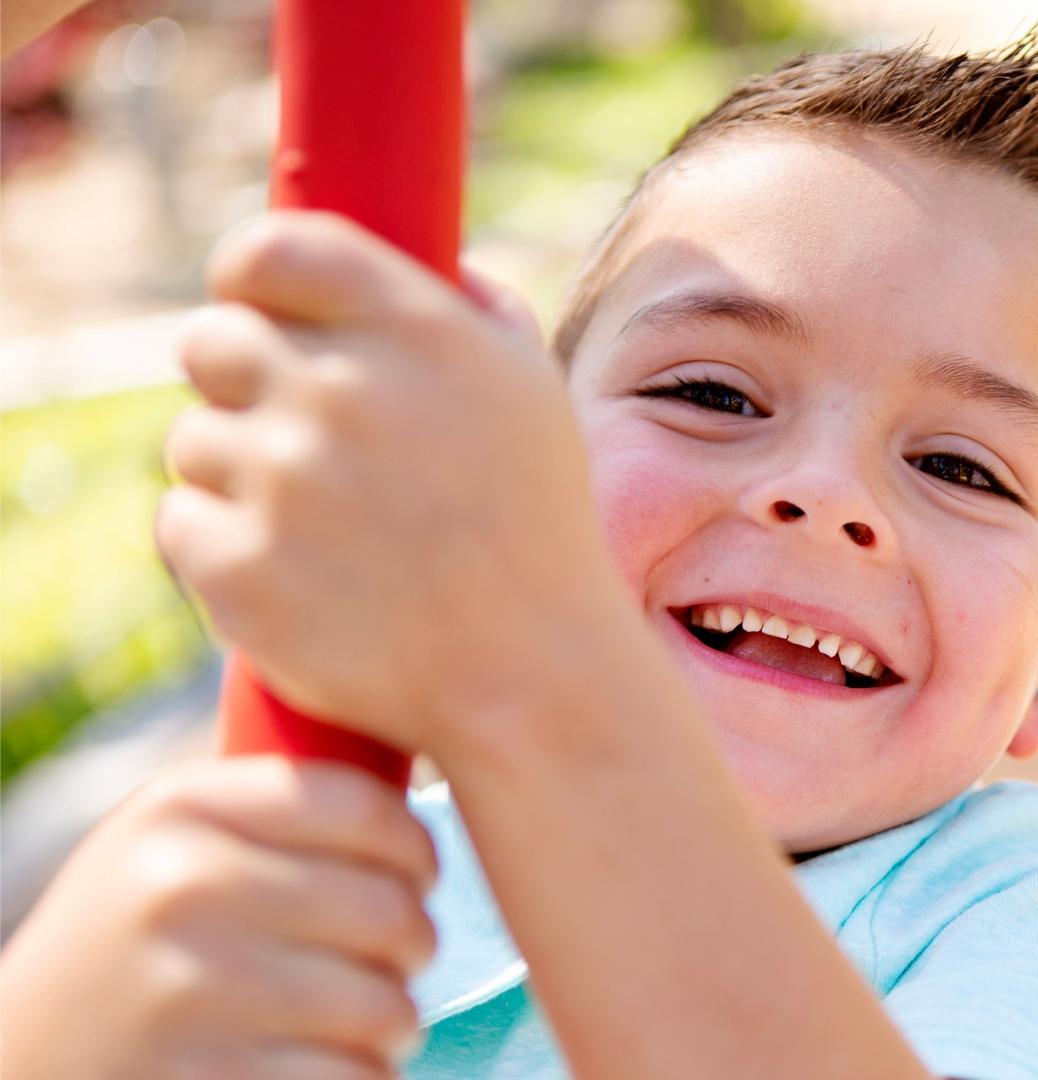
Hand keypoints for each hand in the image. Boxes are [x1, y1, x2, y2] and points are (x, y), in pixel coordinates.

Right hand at [0, 757, 437, 1077]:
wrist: (30, 1049)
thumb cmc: (139, 935)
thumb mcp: (175, 840)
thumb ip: (279, 803)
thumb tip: (428, 750)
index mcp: (182, 809)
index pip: (364, 808)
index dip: (417, 848)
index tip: (418, 874)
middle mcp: (181, 887)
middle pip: (390, 910)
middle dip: (414, 944)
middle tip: (398, 958)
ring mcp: (189, 991)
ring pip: (385, 1006)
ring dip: (395, 1023)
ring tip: (367, 1019)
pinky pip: (353, 1077)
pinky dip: (362, 1078)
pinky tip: (323, 1065)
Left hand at [156, 211, 632, 751]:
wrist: (532, 675)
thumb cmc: (538, 528)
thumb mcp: (533, 392)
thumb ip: (474, 310)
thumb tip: (426, 264)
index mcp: (418, 331)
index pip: (270, 250)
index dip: (249, 278)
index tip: (255, 307)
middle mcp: (342, 392)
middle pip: (210, 341)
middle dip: (238, 380)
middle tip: (290, 435)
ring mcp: (283, 483)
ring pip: (194, 441)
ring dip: (237, 474)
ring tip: (321, 527)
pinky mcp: (237, 569)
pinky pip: (182, 524)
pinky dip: (222, 548)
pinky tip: (298, 576)